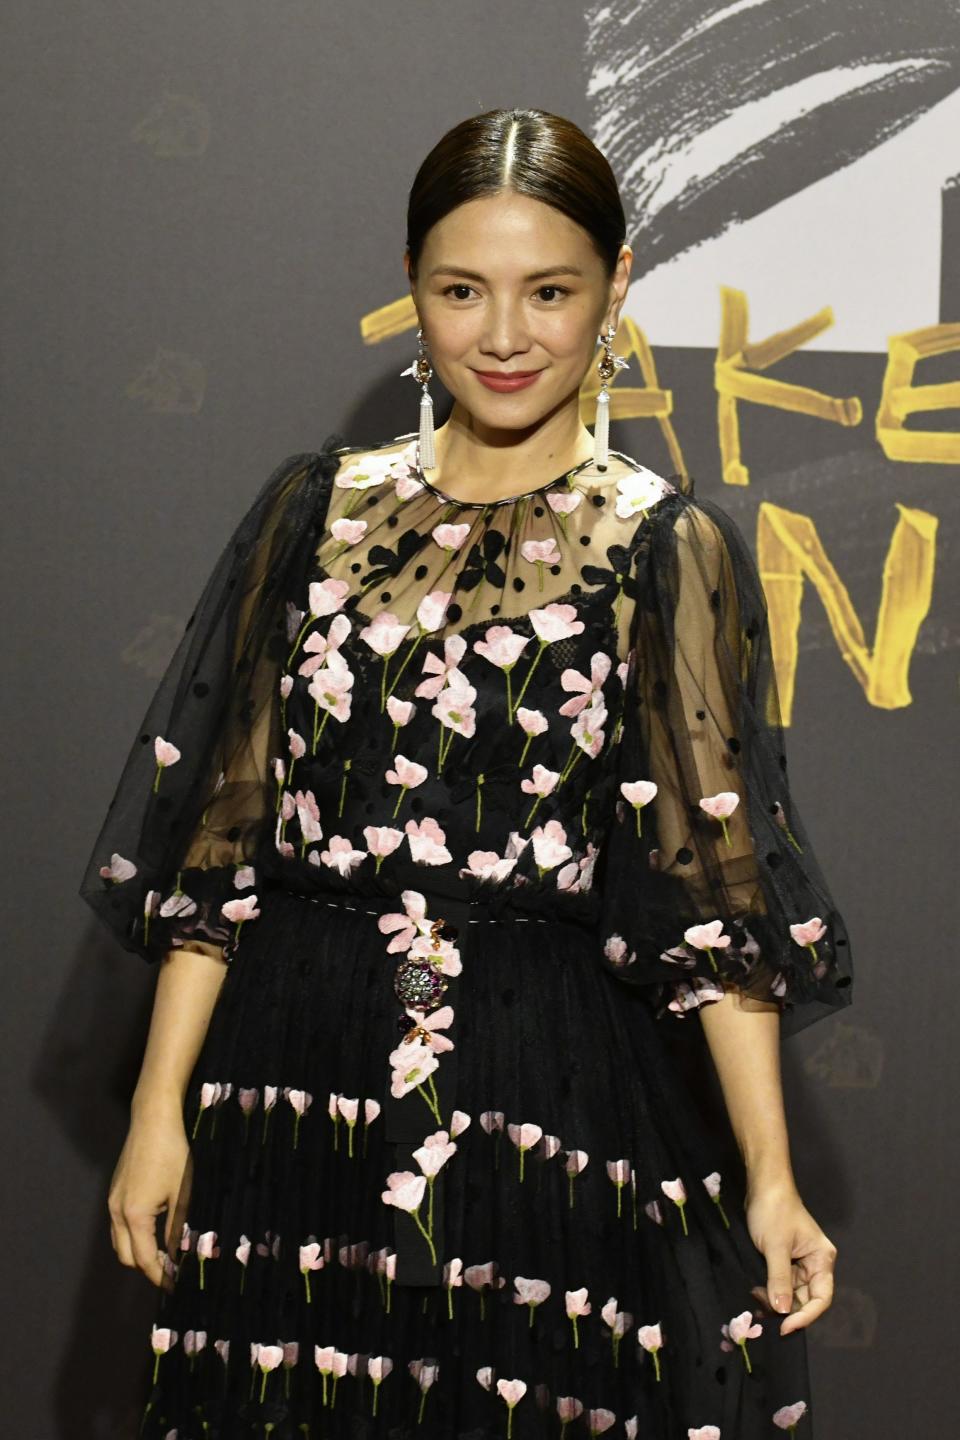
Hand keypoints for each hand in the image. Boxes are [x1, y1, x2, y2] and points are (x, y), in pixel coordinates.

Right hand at [108, 1102, 192, 1287]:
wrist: (153, 1120)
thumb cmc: (172, 1154)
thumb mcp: (183, 1192)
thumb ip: (180, 1227)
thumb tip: (183, 1254)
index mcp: (133, 1215)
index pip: (144, 1259)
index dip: (160, 1276)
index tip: (176, 1286)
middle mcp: (116, 1211)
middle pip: (126, 1256)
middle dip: (147, 1268)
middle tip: (172, 1271)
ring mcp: (113, 1200)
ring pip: (120, 1241)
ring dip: (139, 1252)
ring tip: (165, 1254)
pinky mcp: (116, 1191)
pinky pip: (120, 1224)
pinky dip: (134, 1235)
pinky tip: (155, 1229)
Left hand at [744, 1178, 836, 1334]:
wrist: (762, 1185)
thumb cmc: (773, 1211)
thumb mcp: (775, 1247)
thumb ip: (780, 1280)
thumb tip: (783, 1311)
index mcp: (822, 1259)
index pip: (821, 1298)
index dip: (805, 1316)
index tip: (785, 1327)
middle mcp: (814, 1263)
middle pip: (806, 1297)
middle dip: (787, 1308)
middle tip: (764, 1314)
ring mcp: (799, 1261)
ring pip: (791, 1291)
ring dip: (776, 1299)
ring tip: (756, 1300)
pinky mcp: (784, 1258)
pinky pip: (781, 1281)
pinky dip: (770, 1288)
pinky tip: (756, 1291)